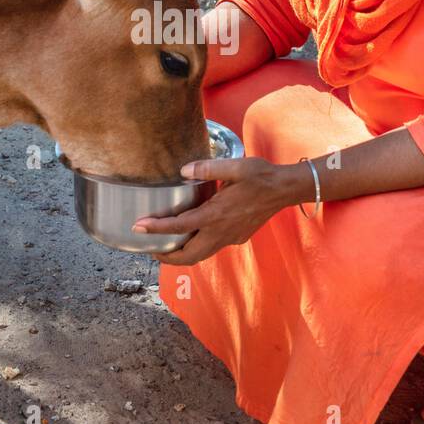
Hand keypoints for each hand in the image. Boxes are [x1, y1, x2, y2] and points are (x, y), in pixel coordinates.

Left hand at [131, 156, 296, 264]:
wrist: (284, 190)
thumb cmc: (260, 176)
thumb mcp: (235, 166)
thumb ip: (208, 167)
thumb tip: (183, 170)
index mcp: (216, 215)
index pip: (179, 226)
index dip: (156, 228)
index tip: (138, 228)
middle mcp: (221, 232)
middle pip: (188, 256)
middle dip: (166, 257)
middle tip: (149, 248)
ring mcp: (230, 238)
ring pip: (200, 256)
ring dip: (181, 256)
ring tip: (166, 247)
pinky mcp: (237, 238)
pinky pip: (212, 248)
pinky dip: (197, 247)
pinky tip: (193, 234)